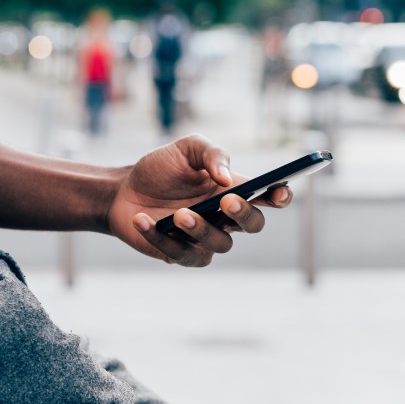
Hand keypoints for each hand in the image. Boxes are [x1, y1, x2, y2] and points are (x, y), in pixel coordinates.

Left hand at [106, 135, 292, 267]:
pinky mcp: (181, 254)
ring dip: (201, 229)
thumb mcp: (185, 149)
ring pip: (220, 244)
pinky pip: (181, 254)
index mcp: (234, 190)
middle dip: (244, 214)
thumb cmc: (161, 169)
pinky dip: (161, 238)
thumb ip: (211, 154)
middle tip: (226, 201)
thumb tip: (226, 177)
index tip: (279, 190)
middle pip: (253, 224)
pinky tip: (143, 220)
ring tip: (178, 214)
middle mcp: (226, 218)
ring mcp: (206, 239)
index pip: (269, 197)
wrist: (124, 190)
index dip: (280, 196)